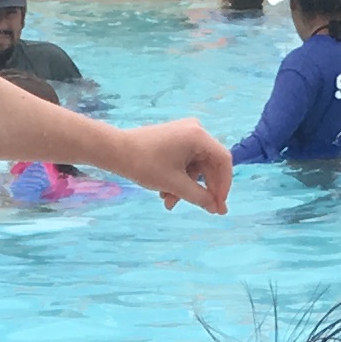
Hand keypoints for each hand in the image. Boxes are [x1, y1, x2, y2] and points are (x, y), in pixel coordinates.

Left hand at [107, 117, 232, 213]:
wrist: (116, 151)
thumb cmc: (144, 164)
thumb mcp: (174, 184)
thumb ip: (198, 197)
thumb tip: (216, 208)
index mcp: (198, 136)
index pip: (223, 161)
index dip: (224, 185)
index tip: (219, 205)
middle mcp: (195, 131)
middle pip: (209, 165)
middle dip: (202, 190)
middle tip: (205, 210)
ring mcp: (184, 134)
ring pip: (195, 167)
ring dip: (186, 188)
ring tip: (169, 203)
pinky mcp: (175, 140)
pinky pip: (185, 162)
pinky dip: (178, 179)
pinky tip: (165, 194)